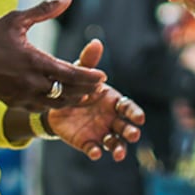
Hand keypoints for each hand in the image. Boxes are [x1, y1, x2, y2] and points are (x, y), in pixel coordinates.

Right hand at [0, 0, 107, 110]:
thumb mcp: (15, 19)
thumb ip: (44, 10)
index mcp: (35, 62)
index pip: (70, 73)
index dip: (89, 76)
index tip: (102, 76)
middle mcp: (32, 82)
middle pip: (67, 92)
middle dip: (86, 90)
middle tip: (99, 86)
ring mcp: (23, 95)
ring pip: (55, 103)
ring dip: (72, 100)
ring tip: (85, 95)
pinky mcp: (15, 102)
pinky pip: (40, 108)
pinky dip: (54, 104)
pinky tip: (59, 99)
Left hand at [43, 40, 145, 159]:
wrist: (55, 104)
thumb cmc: (75, 86)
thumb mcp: (80, 73)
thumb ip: (89, 61)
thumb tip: (96, 42)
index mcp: (114, 102)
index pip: (129, 108)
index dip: (134, 114)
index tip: (139, 118)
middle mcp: (111, 119)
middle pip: (125, 127)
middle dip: (130, 132)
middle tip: (132, 134)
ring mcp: (101, 132)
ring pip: (114, 143)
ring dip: (118, 148)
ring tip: (117, 153)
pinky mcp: (87, 143)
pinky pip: (93, 149)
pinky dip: (95, 152)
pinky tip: (95, 152)